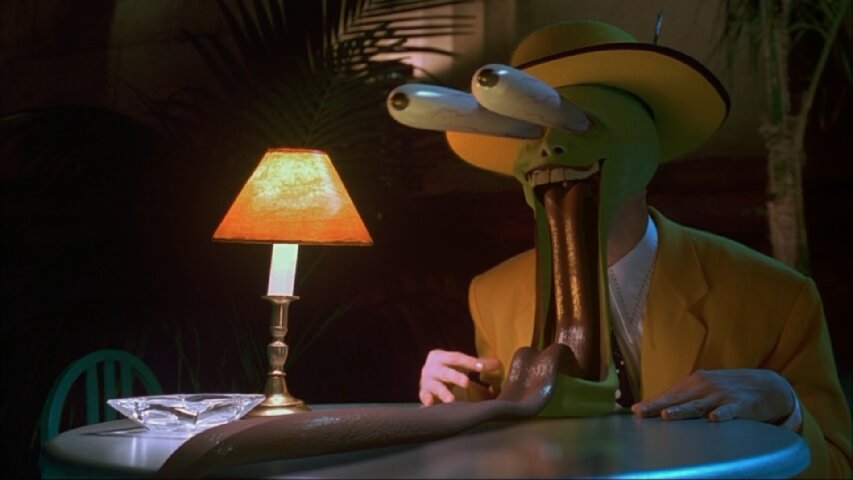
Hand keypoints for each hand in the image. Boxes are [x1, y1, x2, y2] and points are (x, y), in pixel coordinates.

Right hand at [419, 349, 500, 405]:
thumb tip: (497, 364)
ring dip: (443, 393)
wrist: (428, 380)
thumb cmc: (448, 370)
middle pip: (444, 371)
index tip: (482, 367)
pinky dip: (428, 401)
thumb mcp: (460, 365)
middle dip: (455, 377)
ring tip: (451, 400)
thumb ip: (478, 364)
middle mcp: (430, 367)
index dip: (469, 362)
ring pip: (435, 386)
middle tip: (466, 383)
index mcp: (439, 356)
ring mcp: (426, 382)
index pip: (456, 358)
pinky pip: (425, 398)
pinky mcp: (424, 394)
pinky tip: (431, 404)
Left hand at [631, 368, 795, 423]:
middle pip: (678, 398)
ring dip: (683, 409)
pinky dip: (722, 414)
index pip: (669, 393)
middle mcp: (705, 387)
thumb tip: (657, 407)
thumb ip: (684, 397)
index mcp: (694, 383)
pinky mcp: (741, 404)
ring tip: (667, 415)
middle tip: (641, 413)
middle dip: (658, 405)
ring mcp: (722, 395)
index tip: (635, 410)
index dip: (652, 402)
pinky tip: (714, 419)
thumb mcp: (704, 389)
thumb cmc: (727, 389)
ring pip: (699, 404)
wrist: (767, 385)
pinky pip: (730, 410)